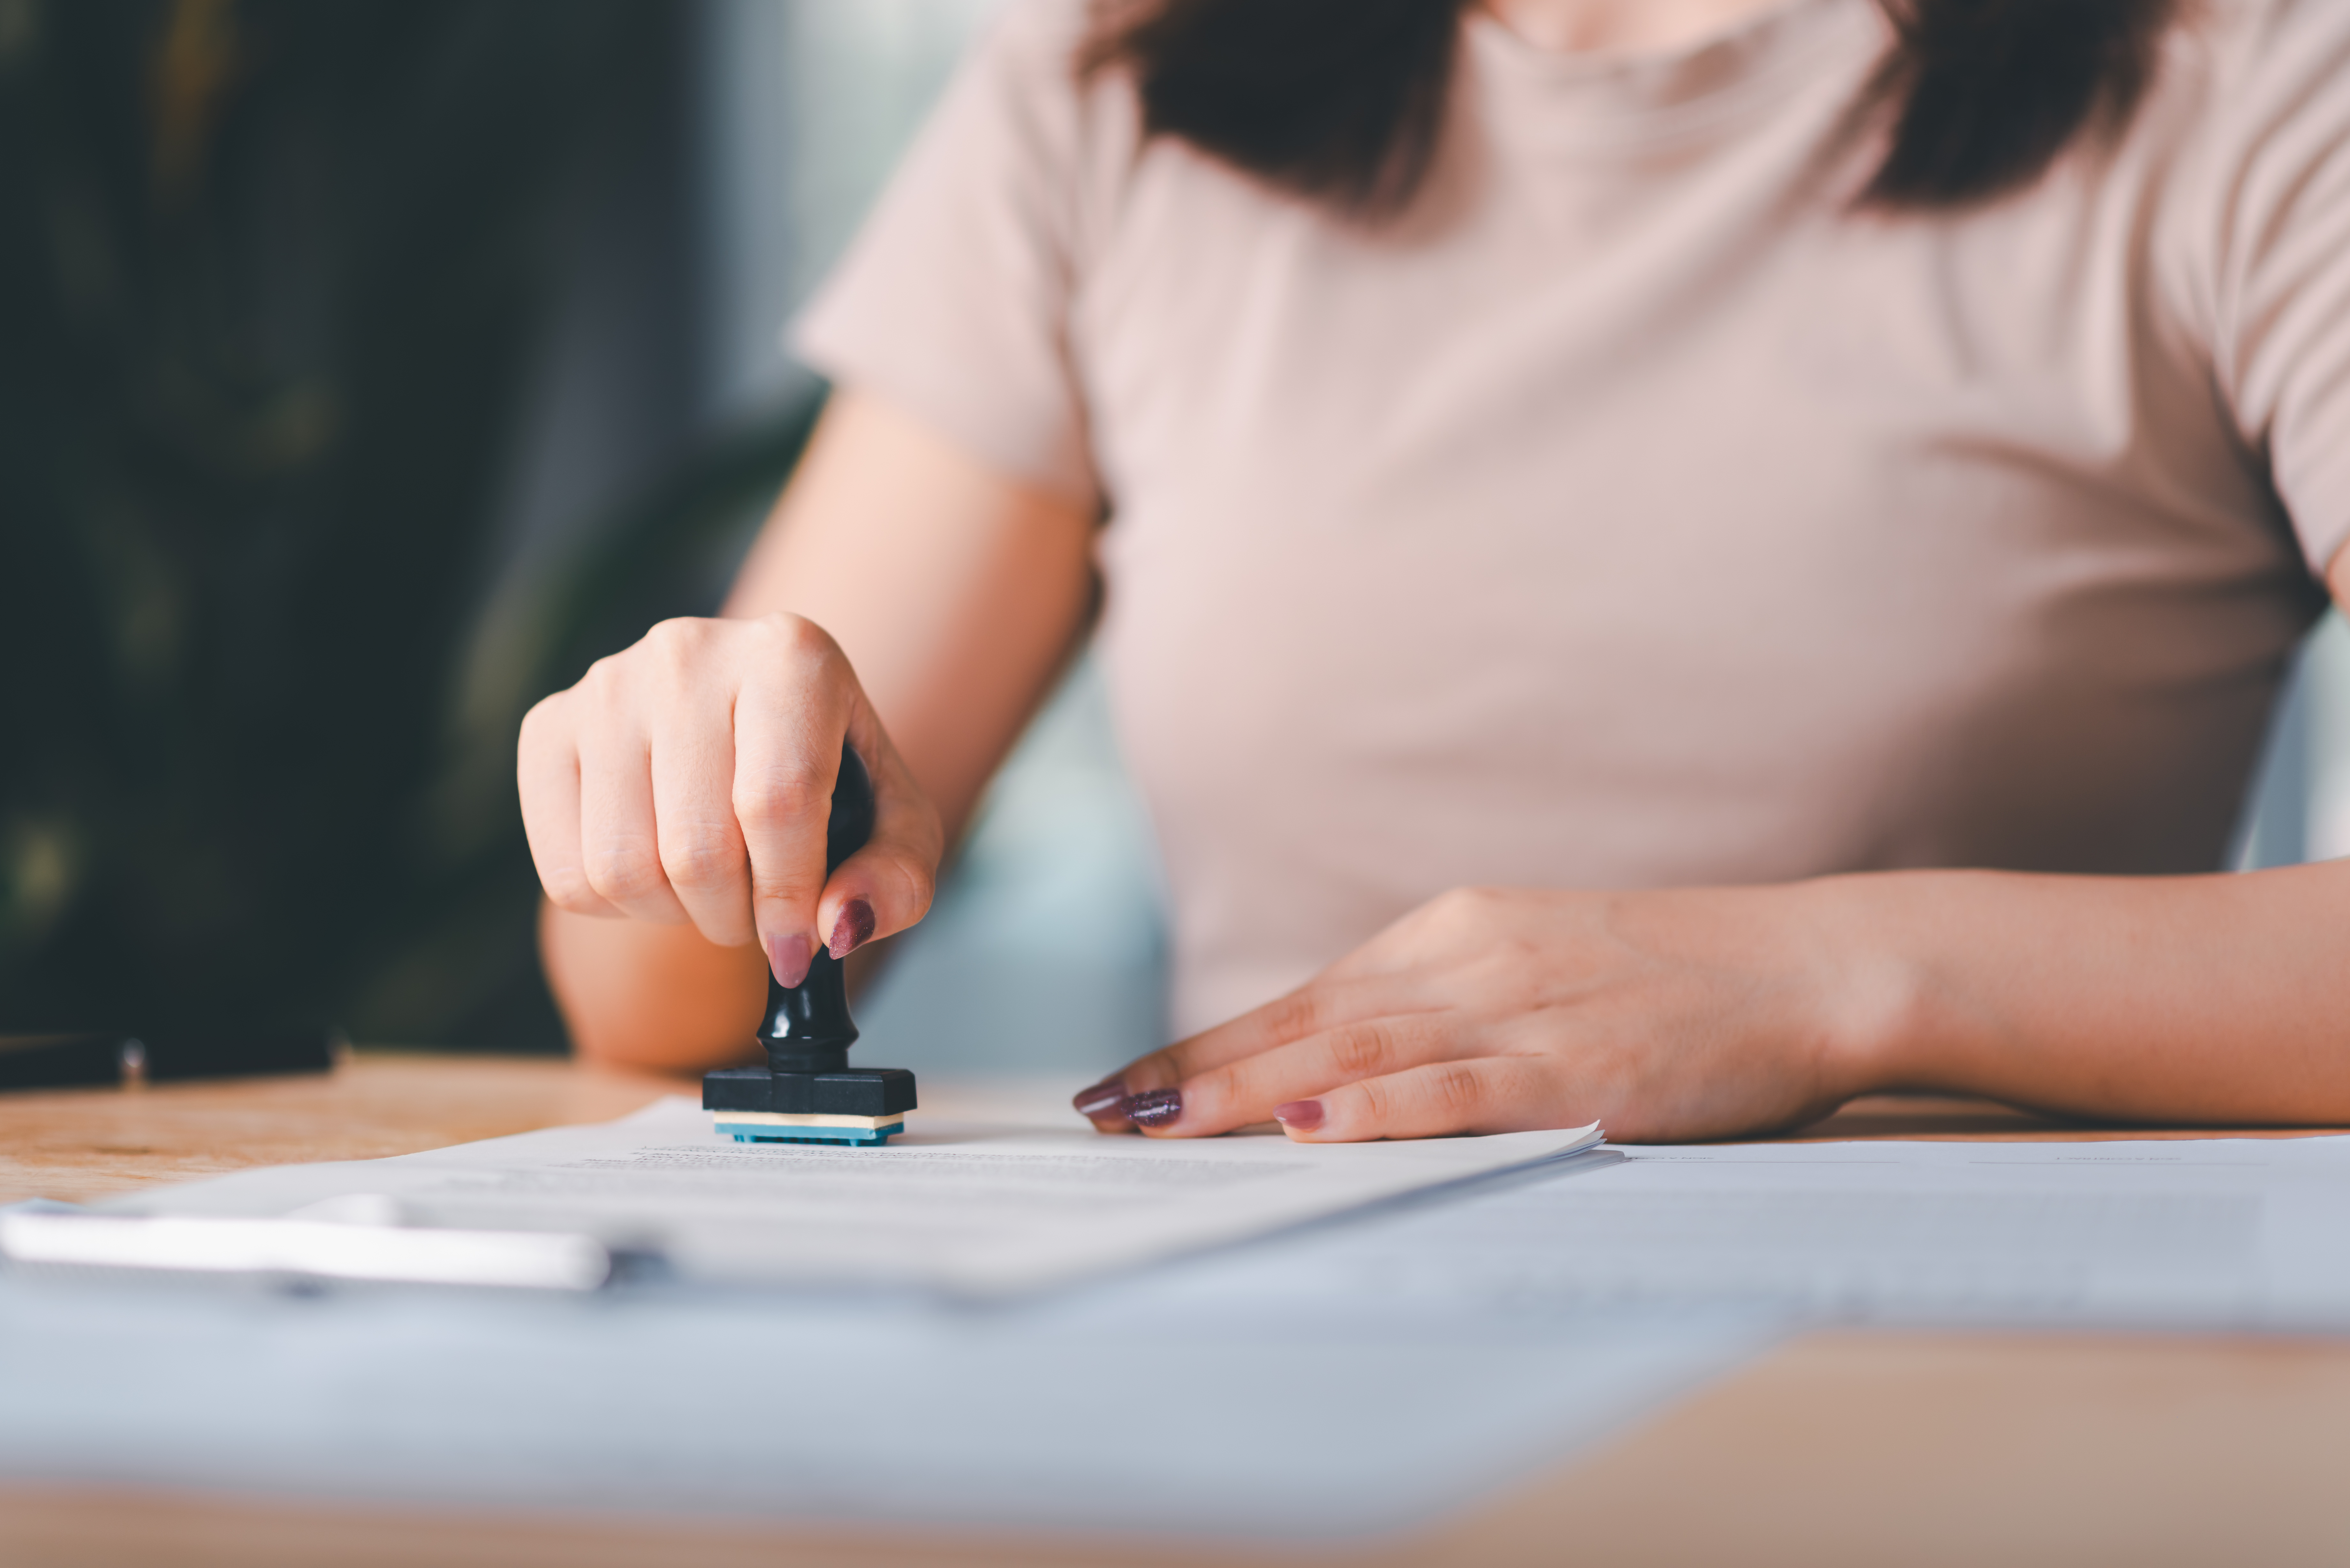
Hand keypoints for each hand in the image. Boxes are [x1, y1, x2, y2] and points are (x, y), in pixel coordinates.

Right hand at [518, 613, 942, 983]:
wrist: (748, 737)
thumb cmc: (831, 781)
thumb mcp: (898, 828)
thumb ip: (898, 882)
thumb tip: (836, 925)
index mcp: (791, 656)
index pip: (778, 803)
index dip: (788, 899)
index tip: (799, 948)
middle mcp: (689, 652)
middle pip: (697, 847)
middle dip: (735, 916)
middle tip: (758, 916)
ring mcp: (608, 685)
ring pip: (623, 868)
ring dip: (676, 915)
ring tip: (713, 890)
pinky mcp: (548, 727)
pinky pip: (567, 872)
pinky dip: (619, 905)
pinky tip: (658, 869)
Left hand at [1074, 883, 1891, 1142]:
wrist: (1802, 963)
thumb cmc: (1669, 978)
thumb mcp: (1532, 967)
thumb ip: (1442, 1008)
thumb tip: (1341, 1063)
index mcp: (1453, 936)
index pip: (1303, 1000)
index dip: (1206, 1045)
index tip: (1127, 1085)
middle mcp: (1468, 962)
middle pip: (1305, 1024)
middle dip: (1195, 1070)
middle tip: (1104, 1112)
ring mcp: (1521, 1012)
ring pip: (1356, 1054)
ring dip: (1250, 1089)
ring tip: (1162, 1123)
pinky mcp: (1576, 1067)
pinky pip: (1458, 1090)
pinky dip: (1379, 1110)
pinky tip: (1310, 1129)